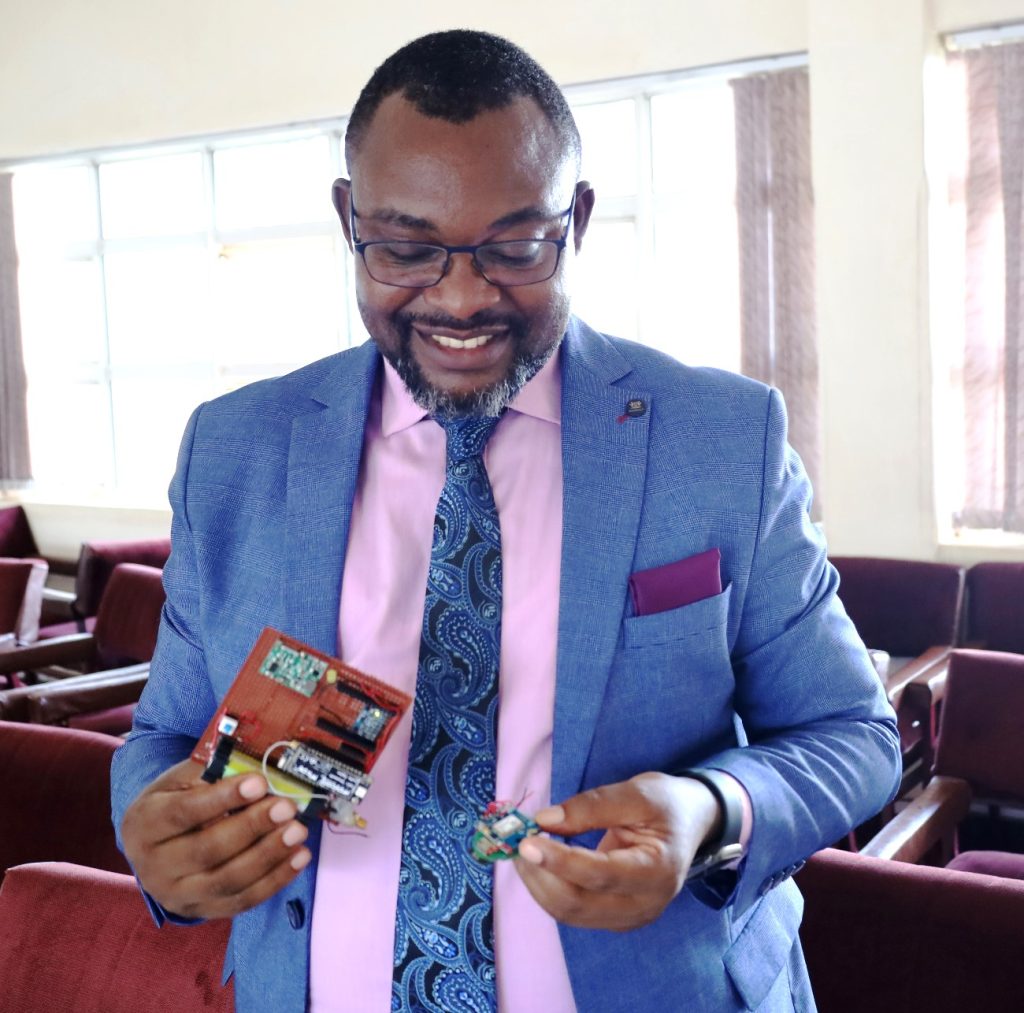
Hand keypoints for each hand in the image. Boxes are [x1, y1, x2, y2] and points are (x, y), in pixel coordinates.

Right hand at [120, 758, 311, 920]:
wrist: (153, 846)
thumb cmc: (173, 802)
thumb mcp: (180, 781)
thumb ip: (212, 773)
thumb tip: (258, 767)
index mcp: (144, 825)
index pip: (184, 812)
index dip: (224, 798)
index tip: (259, 782)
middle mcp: (155, 866)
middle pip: (208, 851)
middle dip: (253, 827)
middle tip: (287, 807)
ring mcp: (178, 895)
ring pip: (228, 881)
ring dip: (269, 855)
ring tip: (298, 831)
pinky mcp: (202, 911)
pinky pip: (242, 901)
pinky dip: (275, 880)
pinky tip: (299, 857)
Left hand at [515, 772, 720, 930]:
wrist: (692, 823)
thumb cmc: (667, 804)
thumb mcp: (637, 792)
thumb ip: (592, 806)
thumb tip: (544, 820)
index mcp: (657, 871)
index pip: (599, 874)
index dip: (559, 859)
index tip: (526, 839)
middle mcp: (645, 904)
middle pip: (579, 904)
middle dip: (540, 875)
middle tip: (514, 842)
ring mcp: (630, 917)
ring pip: (571, 914)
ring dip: (539, 884)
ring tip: (521, 851)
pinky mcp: (616, 918)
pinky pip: (575, 912)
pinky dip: (550, 890)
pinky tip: (539, 864)